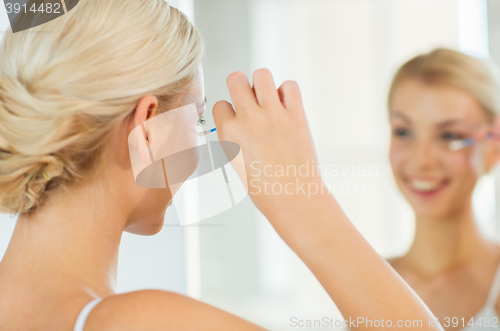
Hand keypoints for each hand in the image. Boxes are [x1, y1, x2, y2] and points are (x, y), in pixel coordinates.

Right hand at [213, 69, 327, 218]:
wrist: (294, 199)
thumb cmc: (266, 189)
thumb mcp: (237, 163)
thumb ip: (234, 138)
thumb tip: (236, 121)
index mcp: (229, 133)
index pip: (220, 104)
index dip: (228, 111)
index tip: (236, 119)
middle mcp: (249, 120)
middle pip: (236, 79)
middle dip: (239, 86)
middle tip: (249, 99)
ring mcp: (274, 115)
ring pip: (261, 74)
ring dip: (262, 83)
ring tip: (268, 98)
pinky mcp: (296, 115)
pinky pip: (290, 86)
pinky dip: (287, 91)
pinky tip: (286, 106)